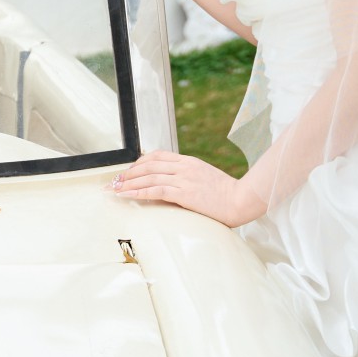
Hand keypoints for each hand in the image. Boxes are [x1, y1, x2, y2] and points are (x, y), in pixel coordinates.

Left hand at [109, 150, 266, 227]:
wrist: (242, 200)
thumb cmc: (226, 194)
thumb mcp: (205, 178)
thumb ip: (187, 177)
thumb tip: (169, 184)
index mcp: (189, 162)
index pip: (157, 156)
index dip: (139, 163)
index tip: (129, 171)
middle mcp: (184, 167)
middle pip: (148, 165)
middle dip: (129, 173)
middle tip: (115, 181)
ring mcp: (184, 179)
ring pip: (148, 177)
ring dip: (128, 183)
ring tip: (115, 189)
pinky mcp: (184, 193)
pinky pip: (155, 190)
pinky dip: (138, 192)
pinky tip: (127, 195)